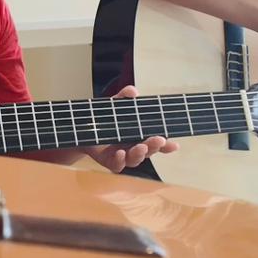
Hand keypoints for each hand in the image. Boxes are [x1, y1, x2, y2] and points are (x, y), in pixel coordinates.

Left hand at [38, 87, 178, 171]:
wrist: (82, 128)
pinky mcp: (109, 161)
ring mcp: (123, 155)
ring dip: (140, 154)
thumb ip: (124, 96)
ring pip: (136, 160)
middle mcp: (134, 146)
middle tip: (159, 139)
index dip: (167, 144)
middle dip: (155, 146)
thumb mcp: (115, 104)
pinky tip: (120, 154)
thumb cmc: (104, 118)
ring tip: (141, 147)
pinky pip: (117, 166)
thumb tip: (132, 91)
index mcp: (140, 134)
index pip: (158, 141)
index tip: (175, 144)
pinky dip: (120, 161)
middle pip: (149, 150)